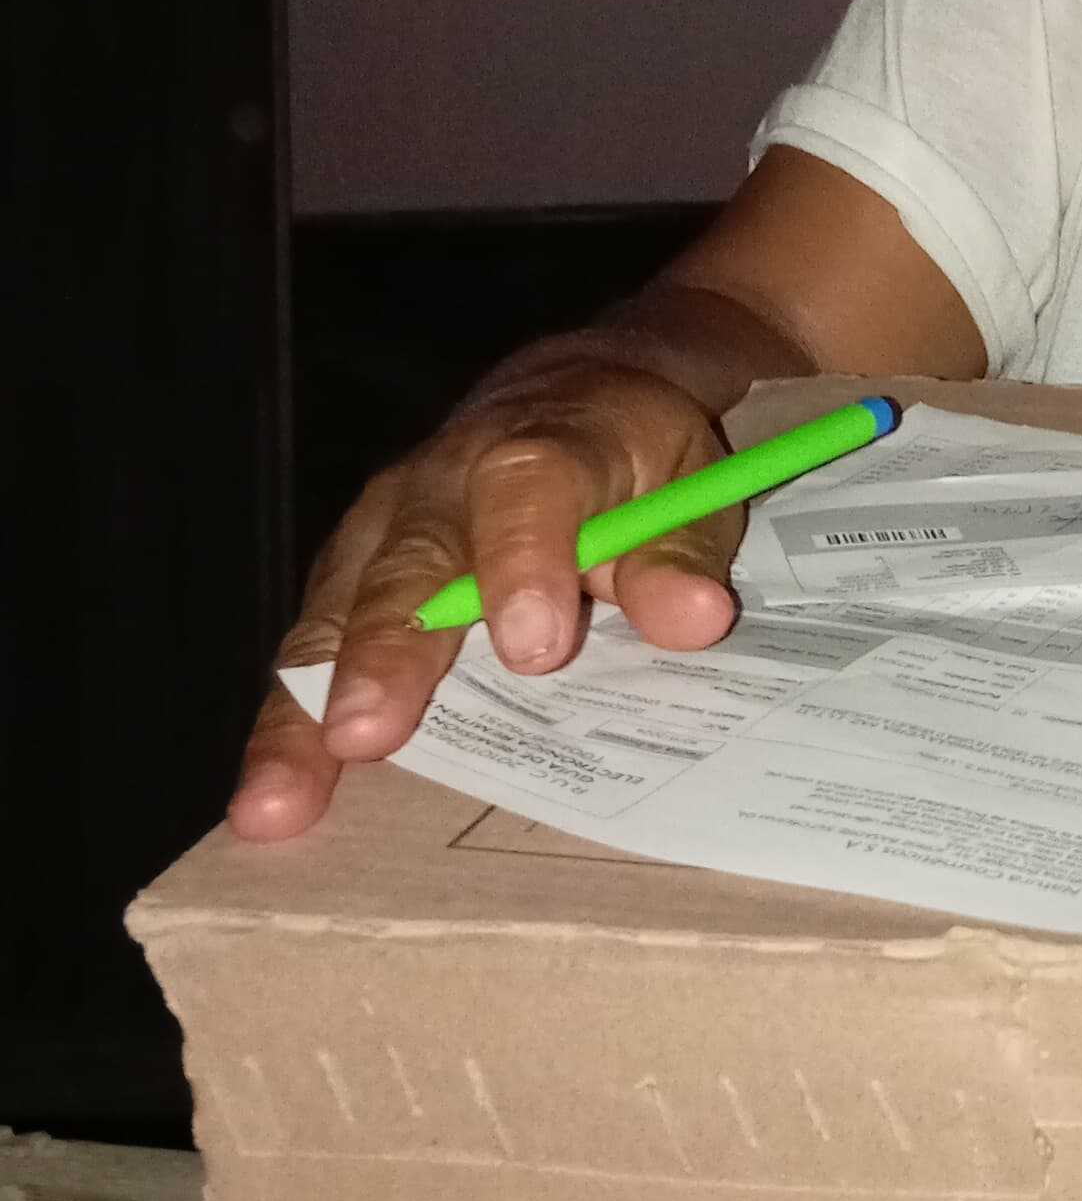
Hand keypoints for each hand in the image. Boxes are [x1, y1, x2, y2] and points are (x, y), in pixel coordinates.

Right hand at [228, 360, 746, 842]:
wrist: (571, 400)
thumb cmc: (635, 461)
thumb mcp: (688, 487)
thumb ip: (681, 557)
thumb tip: (692, 619)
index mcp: (540, 451)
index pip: (526, 495)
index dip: (523, 565)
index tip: (533, 650)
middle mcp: (441, 485)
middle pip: (406, 567)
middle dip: (386, 655)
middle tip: (365, 736)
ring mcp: (383, 529)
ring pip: (336, 614)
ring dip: (306, 709)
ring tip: (280, 799)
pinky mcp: (351, 573)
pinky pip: (313, 648)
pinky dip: (289, 724)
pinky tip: (270, 798)